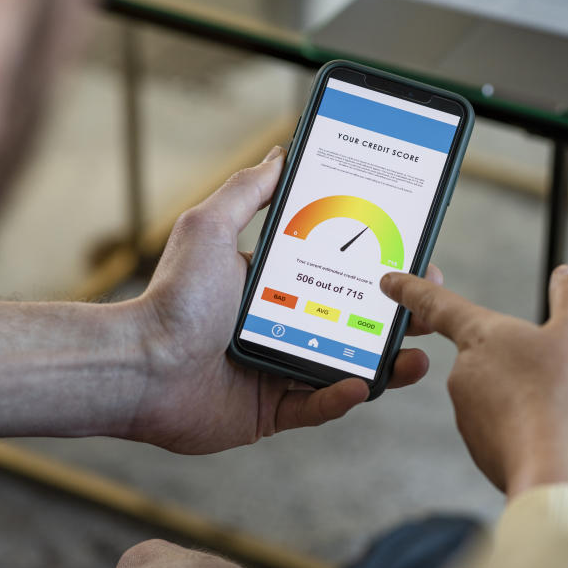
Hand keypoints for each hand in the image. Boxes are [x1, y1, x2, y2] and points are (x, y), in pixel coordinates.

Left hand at [124, 146, 440, 453]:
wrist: (138, 364)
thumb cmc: (172, 297)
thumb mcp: (210, 227)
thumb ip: (248, 192)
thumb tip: (280, 155)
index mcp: (274, 287)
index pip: (338, 276)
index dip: (377, 270)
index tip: (411, 259)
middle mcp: (282, 327)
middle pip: (353, 323)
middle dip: (394, 318)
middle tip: (428, 309)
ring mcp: (279, 370)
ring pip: (346, 367)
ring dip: (384, 363)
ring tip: (416, 357)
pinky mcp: (271, 412)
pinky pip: (317, 407)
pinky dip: (342, 397)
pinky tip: (363, 384)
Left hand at [380, 265, 567, 497]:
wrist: (551, 468)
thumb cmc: (563, 393)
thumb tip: (565, 275)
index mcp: (479, 336)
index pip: (438, 305)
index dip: (413, 289)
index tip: (388, 281)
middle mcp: (462, 372)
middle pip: (483, 354)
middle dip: (511, 358)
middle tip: (547, 369)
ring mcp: (466, 412)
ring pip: (496, 393)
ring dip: (520, 395)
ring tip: (555, 403)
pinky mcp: (477, 446)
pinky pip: (500, 427)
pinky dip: (521, 426)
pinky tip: (546, 432)